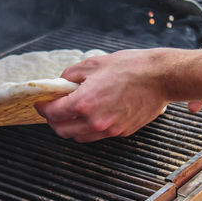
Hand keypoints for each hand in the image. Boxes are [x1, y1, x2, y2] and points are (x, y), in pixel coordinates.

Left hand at [35, 49, 168, 141]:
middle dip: (52, 120)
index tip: (40, 103)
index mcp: (85, 102)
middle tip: (53, 109)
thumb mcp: (95, 63)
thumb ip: (72, 74)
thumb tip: (62, 82)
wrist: (161, 77)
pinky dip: (88, 128)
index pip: (53, 112)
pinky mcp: (121, 132)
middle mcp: (95, 121)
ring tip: (71, 113)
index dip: (42, 107)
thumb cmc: (131, 67)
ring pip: (78, 137)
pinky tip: (92, 115)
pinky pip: (97, 135)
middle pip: (62, 130)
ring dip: (69, 127)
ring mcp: (109, 130)